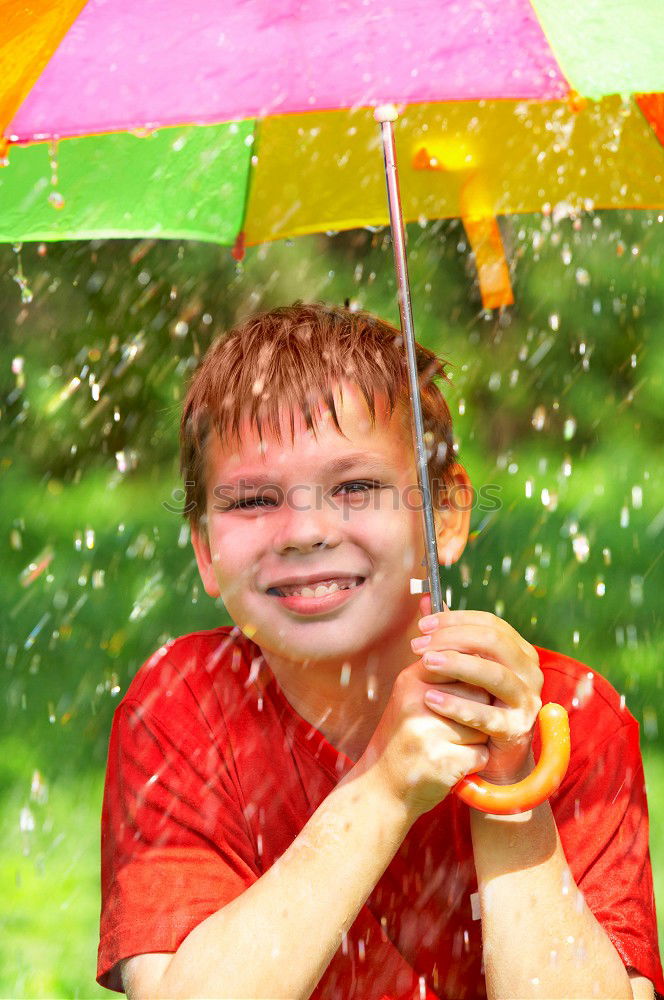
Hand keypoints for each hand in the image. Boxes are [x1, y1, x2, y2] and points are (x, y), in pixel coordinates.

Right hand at [362, 598, 493, 820]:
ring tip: (450, 744)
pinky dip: (474, 763)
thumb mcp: (412, 690)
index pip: (463, 663)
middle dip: (476, 711)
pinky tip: (453, 765)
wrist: (382, 788)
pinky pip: (481, 755)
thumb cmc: (405, 735)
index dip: (472, 683)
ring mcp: (426, 733)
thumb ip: (434, 655)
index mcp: (411, 681)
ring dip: (476, 737)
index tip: (467, 694)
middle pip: (478, 693)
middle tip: (454, 724)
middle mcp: (415, 702)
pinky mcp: (441, 764)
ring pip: (482, 725)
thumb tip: (432, 600)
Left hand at [411, 595, 543, 784]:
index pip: (490, 623)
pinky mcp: (516, 729)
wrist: (492, 755)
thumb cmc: (476, 703)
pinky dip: (457, 705)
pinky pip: (486, 715)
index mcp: (519, 651)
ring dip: (457, 665)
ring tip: (425, 663)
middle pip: (494, 642)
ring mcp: (526, 701)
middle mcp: (529, 671)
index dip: (455, 620)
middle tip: (419, 645)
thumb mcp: (463, 667)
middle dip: (453, 639)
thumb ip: (448, 635)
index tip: (423, 625)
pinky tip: (430, 699)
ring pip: (495, 675)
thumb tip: (425, 598)